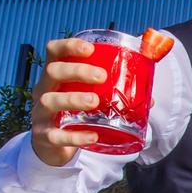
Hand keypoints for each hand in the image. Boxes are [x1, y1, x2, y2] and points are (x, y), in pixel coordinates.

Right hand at [30, 38, 108, 166]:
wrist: (52, 146)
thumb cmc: (74, 113)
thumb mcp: (87, 96)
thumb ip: (113, 92)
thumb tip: (150, 98)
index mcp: (56, 76)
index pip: (54, 51)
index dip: (69, 46)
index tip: (90, 49)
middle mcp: (44, 90)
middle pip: (53, 71)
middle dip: (77, 70)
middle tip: (101, 76)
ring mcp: (41, 114)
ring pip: (50, 101)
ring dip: (73, 99)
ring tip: (95, 102)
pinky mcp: (44, 137)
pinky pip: (56, 135)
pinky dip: (75, 136)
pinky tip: (93, 135)